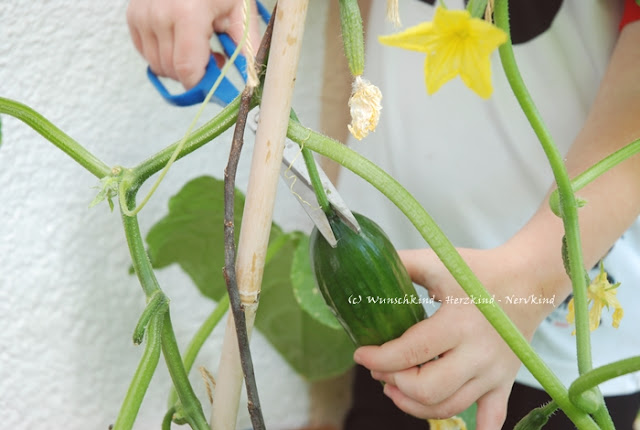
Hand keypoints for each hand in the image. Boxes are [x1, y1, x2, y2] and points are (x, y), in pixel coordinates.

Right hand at [127, 0, 260, 88]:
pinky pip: (147, 54)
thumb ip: (246, 47)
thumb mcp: (241, 10)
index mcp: (188, 14)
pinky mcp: (133, 16)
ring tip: (198, 46)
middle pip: (173, 71)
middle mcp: (159, 15)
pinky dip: (164, 54)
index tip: (216, 81)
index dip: (202, 84)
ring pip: (158, 66)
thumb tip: (250, 83)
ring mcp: (142, 15)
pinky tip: (180, 39)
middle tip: (213, 57)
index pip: (188, 70)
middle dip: (194, 74)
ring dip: (179, 66)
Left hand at [353, 247, 544, 428]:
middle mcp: (477, 354)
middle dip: (394, 383)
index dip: (378, 359)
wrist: (528, 280)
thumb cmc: (479, 269)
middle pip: (427, 389)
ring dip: (415, 405)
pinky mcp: (504, 382)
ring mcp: (493, 372)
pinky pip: (492, 418)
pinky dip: (474, 429)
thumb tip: (363, 265)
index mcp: (457, 324)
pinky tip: (448, 422)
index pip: (409, 353)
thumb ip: (401, 264)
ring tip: (396, 390)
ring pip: (449, 407)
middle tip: (379, 371)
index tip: (361, 354)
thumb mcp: (437, 261)